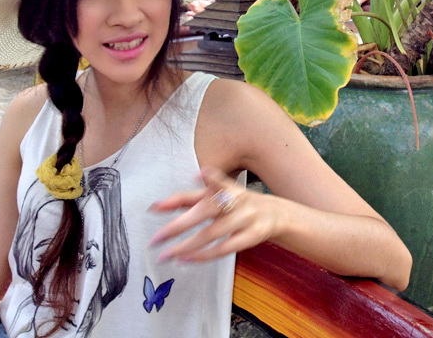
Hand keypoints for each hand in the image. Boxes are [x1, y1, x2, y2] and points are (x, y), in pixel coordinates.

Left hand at [149, 167, 279, 262]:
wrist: (277, 214)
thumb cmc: (238, 205)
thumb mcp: (217, 197)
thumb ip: (187, 200)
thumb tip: (155, 206)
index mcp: (228, 188)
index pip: (218, 182)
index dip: (211, 178)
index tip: (202, 174)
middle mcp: (238, 201)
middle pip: (208, 210)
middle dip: (181, 225)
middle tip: (158, 237)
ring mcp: (246, 218)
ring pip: (214, 233)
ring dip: (188, 245)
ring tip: (167, 254)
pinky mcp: (252, 236)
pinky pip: (226, 248)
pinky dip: (205, 255)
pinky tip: (187, 259)